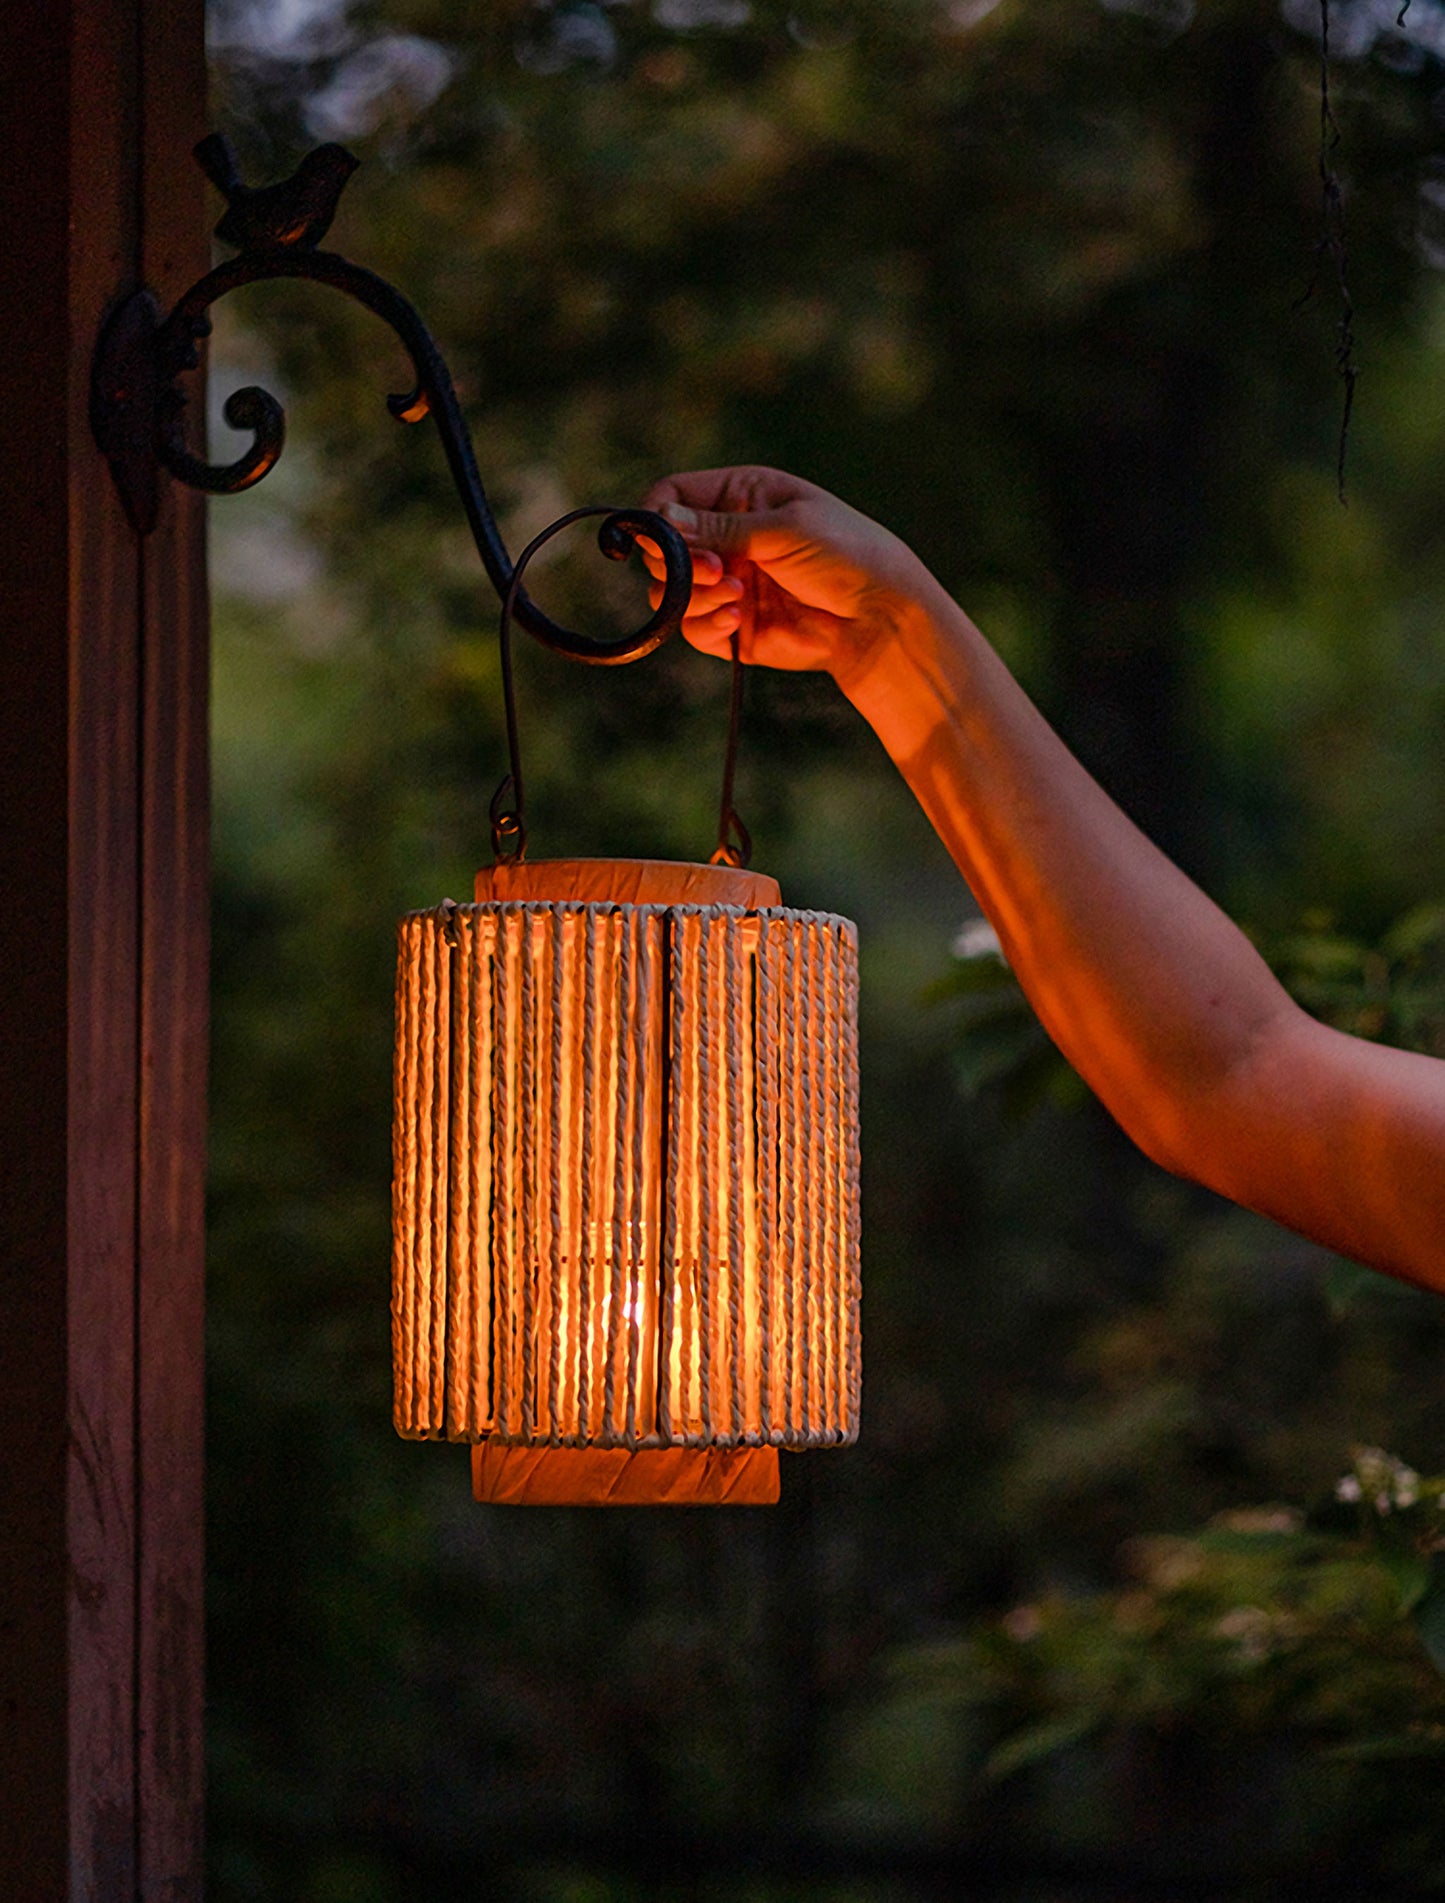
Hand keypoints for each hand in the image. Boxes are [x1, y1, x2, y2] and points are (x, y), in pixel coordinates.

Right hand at [639, 466, 935, 688]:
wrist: (878, 617)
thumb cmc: (844, 554)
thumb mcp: (783, 528)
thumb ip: (719, 528)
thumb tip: (658, 521)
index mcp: (739, 496)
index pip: (671, 495)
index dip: (657, 517)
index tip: (663, 539)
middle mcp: (726, 537)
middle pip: (662, 547)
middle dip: (679, 562)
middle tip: (717, 571)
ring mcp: (726, 583)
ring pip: (669, 591)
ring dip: (694, 596)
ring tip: (737, 597)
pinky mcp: (731, 625)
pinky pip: (692, 627)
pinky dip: (707, 625)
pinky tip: (739, 621)